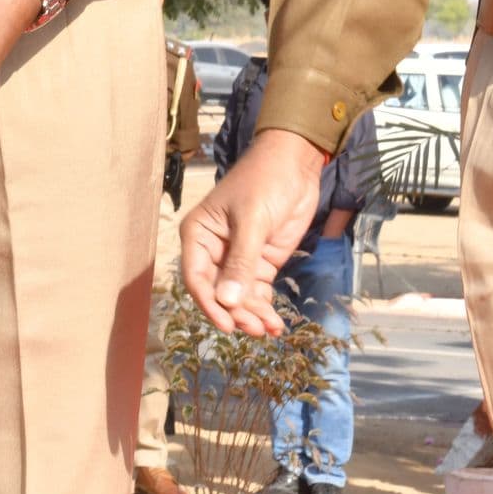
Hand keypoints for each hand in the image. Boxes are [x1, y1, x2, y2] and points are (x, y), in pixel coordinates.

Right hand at [180, 129, 326, 334]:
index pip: (197, 278)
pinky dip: (264, 307)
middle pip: (219, 292)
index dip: (210, 304)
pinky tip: (276, 323)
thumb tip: (227, 302)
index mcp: (199, 235)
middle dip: (236, 312)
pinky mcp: (260, 260)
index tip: (228, 324)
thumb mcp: (251, 220)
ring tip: (271, 329)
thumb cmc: (264, 182)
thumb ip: (241, 262)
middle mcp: (213, 250)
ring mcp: (238, 257)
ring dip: (252, 314)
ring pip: (238, 296)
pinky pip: (257, 291)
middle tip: (256, 329)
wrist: (295, 164)